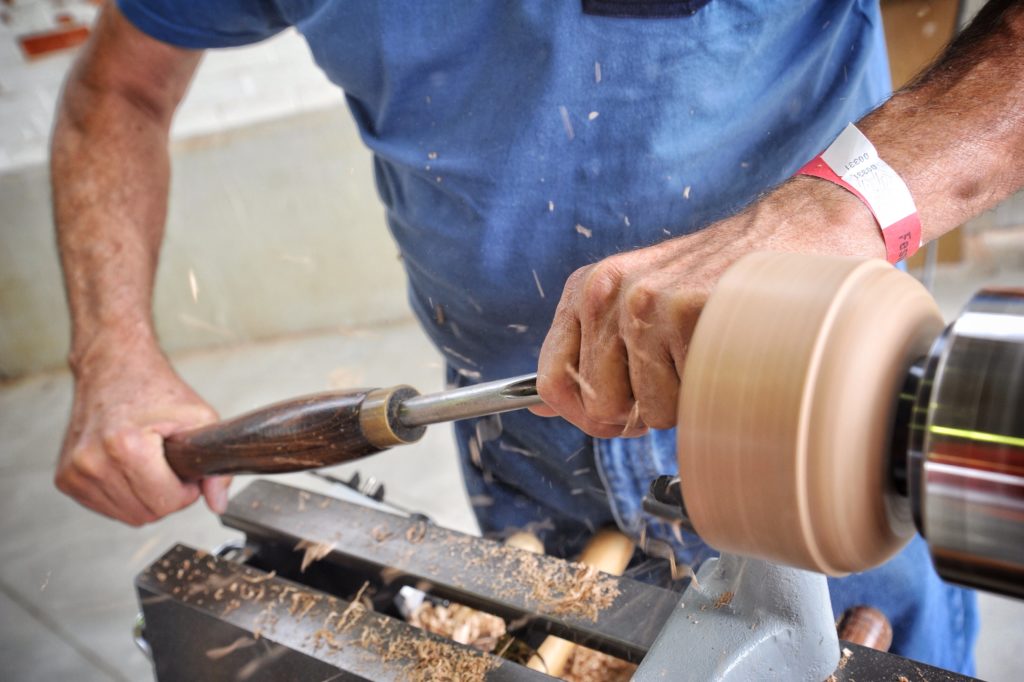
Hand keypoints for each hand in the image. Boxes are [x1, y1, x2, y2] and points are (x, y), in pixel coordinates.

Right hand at [56, 342, 228, 524]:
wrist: (113, 366)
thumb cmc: (154, 389)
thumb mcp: (199, 419)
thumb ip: (214, 467)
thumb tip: (218, 504)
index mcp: (125, 446)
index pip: (166, 503)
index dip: (186, 491)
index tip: (185, 472)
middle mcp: (93, 461)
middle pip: (147, 513)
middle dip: (167, 495)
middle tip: (169, 465)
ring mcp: (75, 471)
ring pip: (127, 515)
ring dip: (145, 497)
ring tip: (149, 464)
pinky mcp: (66, 478)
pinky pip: (107, 508)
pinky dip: (124, 495)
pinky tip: (129, 468)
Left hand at [533, 177, 884, 436]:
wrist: (799, 230)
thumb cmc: (720, 280)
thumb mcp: (638, 303)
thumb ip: (590, 353)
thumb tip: (539, 404)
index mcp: (587, 290)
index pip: (550, 384)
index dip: (584, 414)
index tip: (622, 409)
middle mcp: (606, 292)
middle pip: (598, 409)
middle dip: (640, 412)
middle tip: (679, 374)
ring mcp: (645, 301)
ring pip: (649, 412)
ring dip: (684, 400)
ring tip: (708, 351)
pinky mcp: (687, 312)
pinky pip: (688, 400)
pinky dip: (713, 390)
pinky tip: (729, 347)